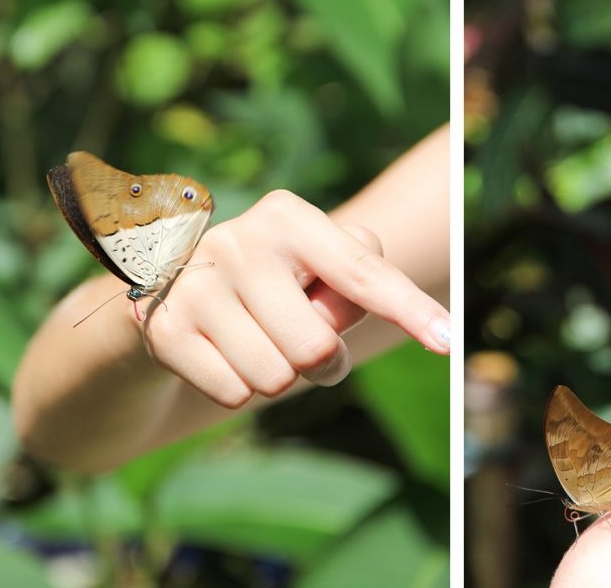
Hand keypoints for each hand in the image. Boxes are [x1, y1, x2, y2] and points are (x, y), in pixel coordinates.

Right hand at [139, 189, 450, 407]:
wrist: (173, 291)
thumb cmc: (275, 280)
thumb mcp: (319, 266)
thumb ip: (358, 280)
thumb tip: (344, 325)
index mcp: (289, 216)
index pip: (362, 272)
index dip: (410, 309)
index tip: (448, 340)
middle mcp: (239, 240)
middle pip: (318, 347)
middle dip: (322, 361)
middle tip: (301, 337)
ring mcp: (195, 284)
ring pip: (276, 379)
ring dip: (278, 376)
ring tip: (256, 340)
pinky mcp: (162, 328)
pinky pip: (234, 395)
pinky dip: (238, 388)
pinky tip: (220, 353)